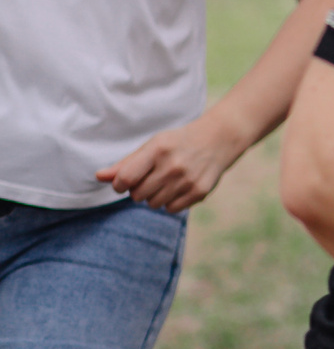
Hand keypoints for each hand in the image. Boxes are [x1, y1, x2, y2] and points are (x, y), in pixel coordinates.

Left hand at [95, 113, 251, 212]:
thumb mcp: (152, 146)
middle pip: (138, 195)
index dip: (120, 184)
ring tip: (167, 181)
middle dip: (139, 189)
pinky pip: (171, 209)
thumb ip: (125, 164)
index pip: (125, 179)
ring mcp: (187, 180)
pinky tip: (179, 187)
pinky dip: (171, 201)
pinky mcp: (199, 192)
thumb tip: (98, 177)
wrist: (219, 139)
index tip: (125, 182)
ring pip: (153, 204)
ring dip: (155, 196)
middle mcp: (173, 165)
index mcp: (158, 150)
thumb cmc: (177, 143)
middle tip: (152, 177)